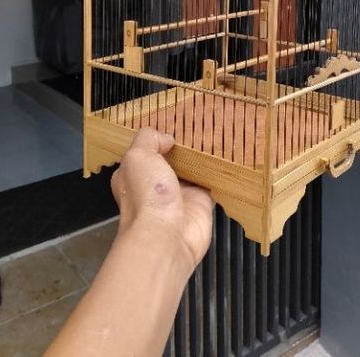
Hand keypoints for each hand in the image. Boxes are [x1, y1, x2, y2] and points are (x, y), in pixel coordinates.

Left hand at [111, 128, 213, 273]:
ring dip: (200, 156)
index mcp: (134, 174)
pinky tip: (224, 154)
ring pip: (191, 168)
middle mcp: (155, 184)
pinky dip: (217, 171)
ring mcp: (179, 193)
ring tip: (213, 133)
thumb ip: (149, 139)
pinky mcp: (201, 202)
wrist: (166, 237)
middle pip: (170, 159)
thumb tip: (167, 139)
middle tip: (197, 125)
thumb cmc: (146, 196)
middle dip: (181, 145)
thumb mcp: (137, 157)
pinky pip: (211, 181)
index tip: (171, 123)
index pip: (145, 151)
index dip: (156, 138)